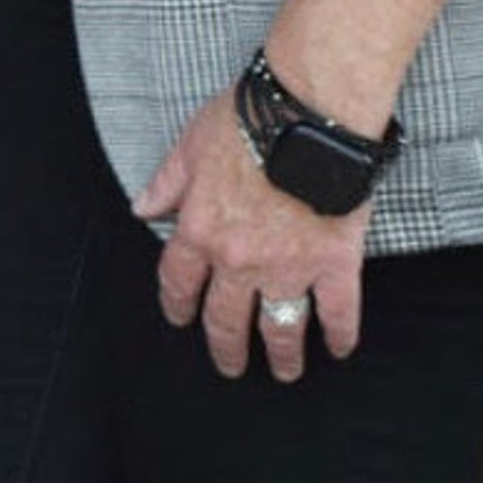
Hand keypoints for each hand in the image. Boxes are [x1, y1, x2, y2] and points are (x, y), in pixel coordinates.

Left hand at [132, 89, 368, 382]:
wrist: (308, 112)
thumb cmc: (248, 120)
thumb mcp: (191, 145)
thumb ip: (167, 183)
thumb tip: (142, 208)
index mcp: (199, 231)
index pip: (179, 282)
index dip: (178, 305)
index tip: (180, 319)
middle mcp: (238, 260)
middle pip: (226, 319)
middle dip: (226, 348)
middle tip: (230, 365)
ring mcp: (288, 267)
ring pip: (280, 326)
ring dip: (281, 355)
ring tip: (284, 370)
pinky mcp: (334, 263)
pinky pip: (338, 311)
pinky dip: (340, 335)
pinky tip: (339, 348)